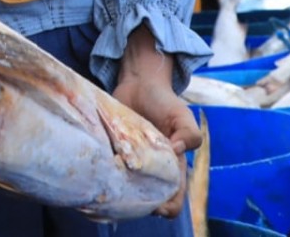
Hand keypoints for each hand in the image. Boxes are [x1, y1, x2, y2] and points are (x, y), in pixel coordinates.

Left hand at [112, 26, 200, 218]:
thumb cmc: (164, 101)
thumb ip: (190, 134)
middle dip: (139, 203)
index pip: (173, 199)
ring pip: (126, 187)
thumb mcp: (182, 115)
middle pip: (147, 199)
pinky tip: (99, 166)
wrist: (138, 83)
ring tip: (113, 180)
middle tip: (128, 194)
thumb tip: (175, 152)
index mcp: (173, 168)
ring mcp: (130, 161)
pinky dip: (105, 169)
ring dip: (120, 188)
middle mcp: (151, 169)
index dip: (168, 207)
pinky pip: (108, 166)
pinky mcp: (112, 150)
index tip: (156, 203)